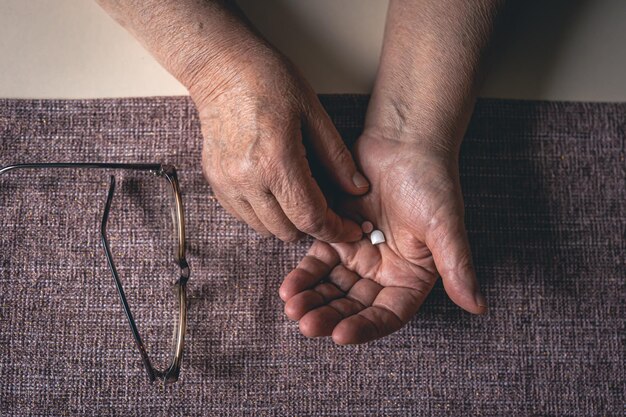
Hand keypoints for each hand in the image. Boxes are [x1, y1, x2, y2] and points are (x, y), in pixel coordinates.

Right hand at [192, 45, 368, 241]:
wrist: (220, 66)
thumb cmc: (268, 80)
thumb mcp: (313, 113)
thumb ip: (337, 157)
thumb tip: (357, 189)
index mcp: (276, 161)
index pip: (311, 217)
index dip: (335, 230)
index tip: (349, 230)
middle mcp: (248, 178)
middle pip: (288, 230)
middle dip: (314, 226)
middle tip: (329, 211)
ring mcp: (227, 182)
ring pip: (265, 229)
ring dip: (288, 222)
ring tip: (301, 199)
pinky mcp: (215, 181)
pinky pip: (244, 216)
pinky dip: (264, 214)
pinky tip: (276, 192)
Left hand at [279, 133, 486, 343]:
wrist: (403, 141)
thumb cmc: (431, 181)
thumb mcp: (445, 225)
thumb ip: (456, 265)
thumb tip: (478, 305)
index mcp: (410, 277)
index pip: (387, 315)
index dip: (365, 328)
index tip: (341, 334)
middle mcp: (383, 272)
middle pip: (353, 306)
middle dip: (330, 316)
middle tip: (306, 324)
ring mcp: (357, 255)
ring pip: (331, 288)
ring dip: (312, 300)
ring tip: (292, 308)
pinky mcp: (334, 235)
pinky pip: (316, 262)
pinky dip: (303, 275)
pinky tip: (288, 287)